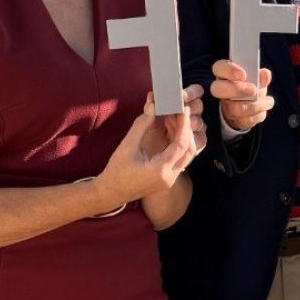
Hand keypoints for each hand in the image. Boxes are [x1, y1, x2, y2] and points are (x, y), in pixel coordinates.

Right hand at [98, 92, 198, 208]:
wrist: (110, 193)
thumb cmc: (116, 171)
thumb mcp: (127, 146)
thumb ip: (141, 126)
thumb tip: (153, 107)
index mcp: (160, 171)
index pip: (181, 145)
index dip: (184, 125)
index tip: (183, 109)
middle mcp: (169, 178)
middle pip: (189, 151)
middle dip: (187, 130)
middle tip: (179, 112)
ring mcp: (170, 180)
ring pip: (187, 155)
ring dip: (183, 136)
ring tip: (174, 119)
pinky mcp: (167, 179)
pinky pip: (180, 159)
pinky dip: (178, 144)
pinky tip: (170, 131)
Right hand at [209, 59, 273, 131]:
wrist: (248, 103)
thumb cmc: (251, 84)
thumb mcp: (256, 77)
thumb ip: (260, 75)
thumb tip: (265, 75)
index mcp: (224, 74)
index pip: (219, 68)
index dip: (230, 71)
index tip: (243, 74)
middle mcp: (221, 90)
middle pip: (218, 89)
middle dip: (237, 89)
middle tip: (253, 90)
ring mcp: (226, 106)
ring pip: (235, 108)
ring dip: (255, 105)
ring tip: (268, 100)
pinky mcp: (235, 120)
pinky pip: (246, 120)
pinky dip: (259, 114)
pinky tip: (265, 107)